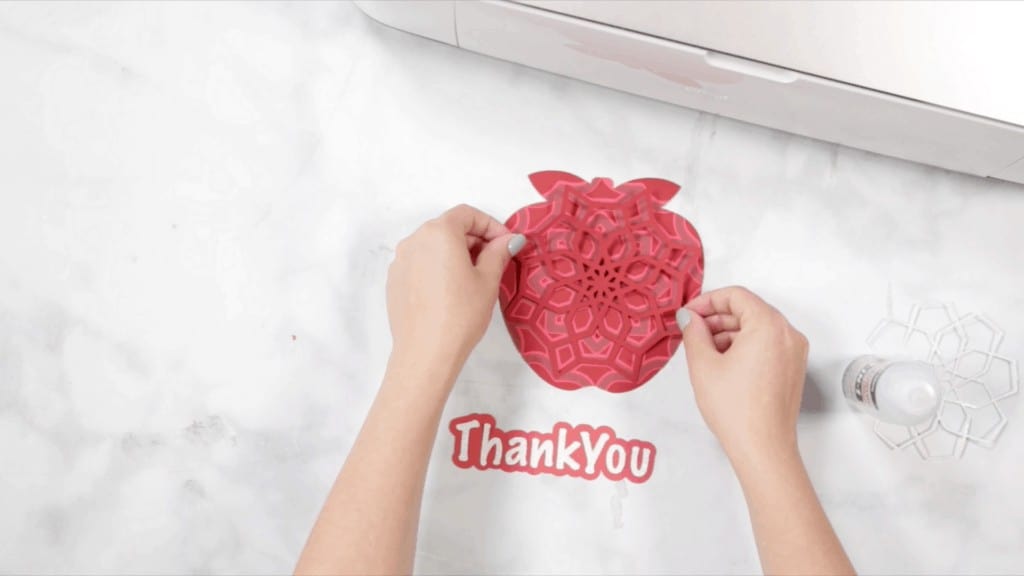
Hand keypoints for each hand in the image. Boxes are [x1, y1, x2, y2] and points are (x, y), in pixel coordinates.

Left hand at [386, 204, 525, 383]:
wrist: (426, 353)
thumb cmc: (460, 315)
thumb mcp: (488, 280)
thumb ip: (498, 252)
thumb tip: (508, 240)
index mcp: (438, 233)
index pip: (467, 214)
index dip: (490, 225)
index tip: (505, 243)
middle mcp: (415, 240)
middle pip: (449, 228)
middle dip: (474, 240)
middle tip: (495, 261)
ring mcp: (400, 261)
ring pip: (434, 246)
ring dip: (456, 254)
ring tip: (474, 279)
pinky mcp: (395, 280)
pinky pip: (421, 264)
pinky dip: (438, 268)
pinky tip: (451, 292)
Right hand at [677, 286, 808, 468]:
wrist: (762, 448)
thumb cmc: (736, 409)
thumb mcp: (703, 364)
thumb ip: (694, 332)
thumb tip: (690, 318)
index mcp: (769, 326)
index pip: (736, 296)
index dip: (707, 301)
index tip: (689, 314)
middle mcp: (788, 334)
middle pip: (749, 310)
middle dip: (717, 318)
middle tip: (692, 331)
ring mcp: (794, 352)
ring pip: (757, 328)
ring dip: (729, 333)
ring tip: (704, 352)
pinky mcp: (793, 368)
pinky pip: (767, 345)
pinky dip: (744, 346)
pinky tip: (723, 364)